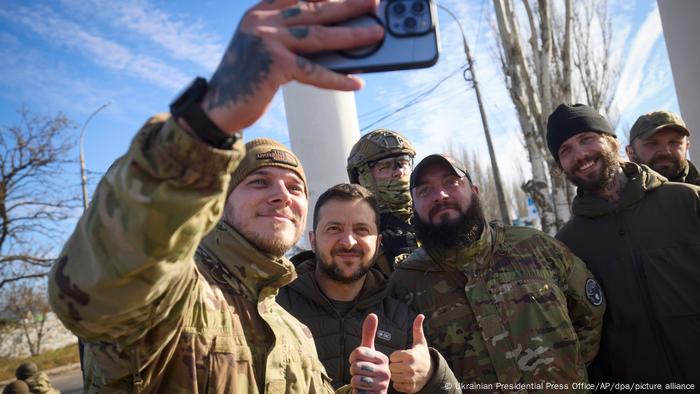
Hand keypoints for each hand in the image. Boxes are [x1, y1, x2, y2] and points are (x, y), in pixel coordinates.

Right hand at [202, 0, 383, 132]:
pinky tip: (357, 81)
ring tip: (376, 34)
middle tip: (374, 2)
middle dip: (348, 5)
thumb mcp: (264, 46)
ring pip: (319, 36)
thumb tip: (337, 40)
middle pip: (315, 9)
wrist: (218, 106)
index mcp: (261, 10)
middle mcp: (263, 20)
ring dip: (352, 36)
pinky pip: (313, 71)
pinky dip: (337, 78)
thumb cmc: (247, 78)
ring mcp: (267, 40)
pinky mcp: (274, 65)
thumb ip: (290, 35)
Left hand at [349, 313, 389, 392]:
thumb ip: (369, 334)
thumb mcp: (366, 351)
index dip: (353, 358)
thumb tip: (373, 314)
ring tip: (362, 381)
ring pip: (356, 378)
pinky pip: (358, 389)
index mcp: (383, 358)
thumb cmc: (368, 369)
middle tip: (360, 373)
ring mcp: (383, 384)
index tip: (358, 361)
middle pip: (356, 365)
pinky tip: (364, 390)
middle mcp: (386, 371)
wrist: (371, 391)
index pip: (358, 352)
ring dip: (355, 381)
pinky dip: (357, 390)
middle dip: (353, 370)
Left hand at [389, 314, 433, 392]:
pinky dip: (398, 383)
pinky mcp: (410, 388)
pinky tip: (403, 378)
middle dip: (394, 366)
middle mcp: (410, 368)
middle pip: (391, 367)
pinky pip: (397, 386)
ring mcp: (410, 379)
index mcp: (410, 356)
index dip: (395, 356)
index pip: (392, 357)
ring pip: (393, 377)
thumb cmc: (422, 356)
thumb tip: (420, 315)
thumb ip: (417, 329)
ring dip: (396, 375)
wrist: (432, 374)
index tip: (400, 356)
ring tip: (401, 371)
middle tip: (400, 364)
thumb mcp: (420, 342)